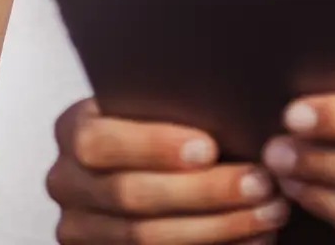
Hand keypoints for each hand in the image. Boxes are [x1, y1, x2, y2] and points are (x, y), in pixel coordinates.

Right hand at [49, 99, 289, 244]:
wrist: (134, 171)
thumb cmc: (151, 128)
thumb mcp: (142, 108)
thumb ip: (164, 106)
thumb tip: (229, 104)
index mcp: (72, 132)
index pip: (102, 141)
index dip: (154, 146)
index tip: (209, 147)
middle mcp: (67, 183)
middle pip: (132, 195)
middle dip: (204, 191)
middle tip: (260, 182)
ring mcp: (80, 229)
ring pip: (147, 238)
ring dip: (218, 226)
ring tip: (267, 211)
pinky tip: (252, 237)